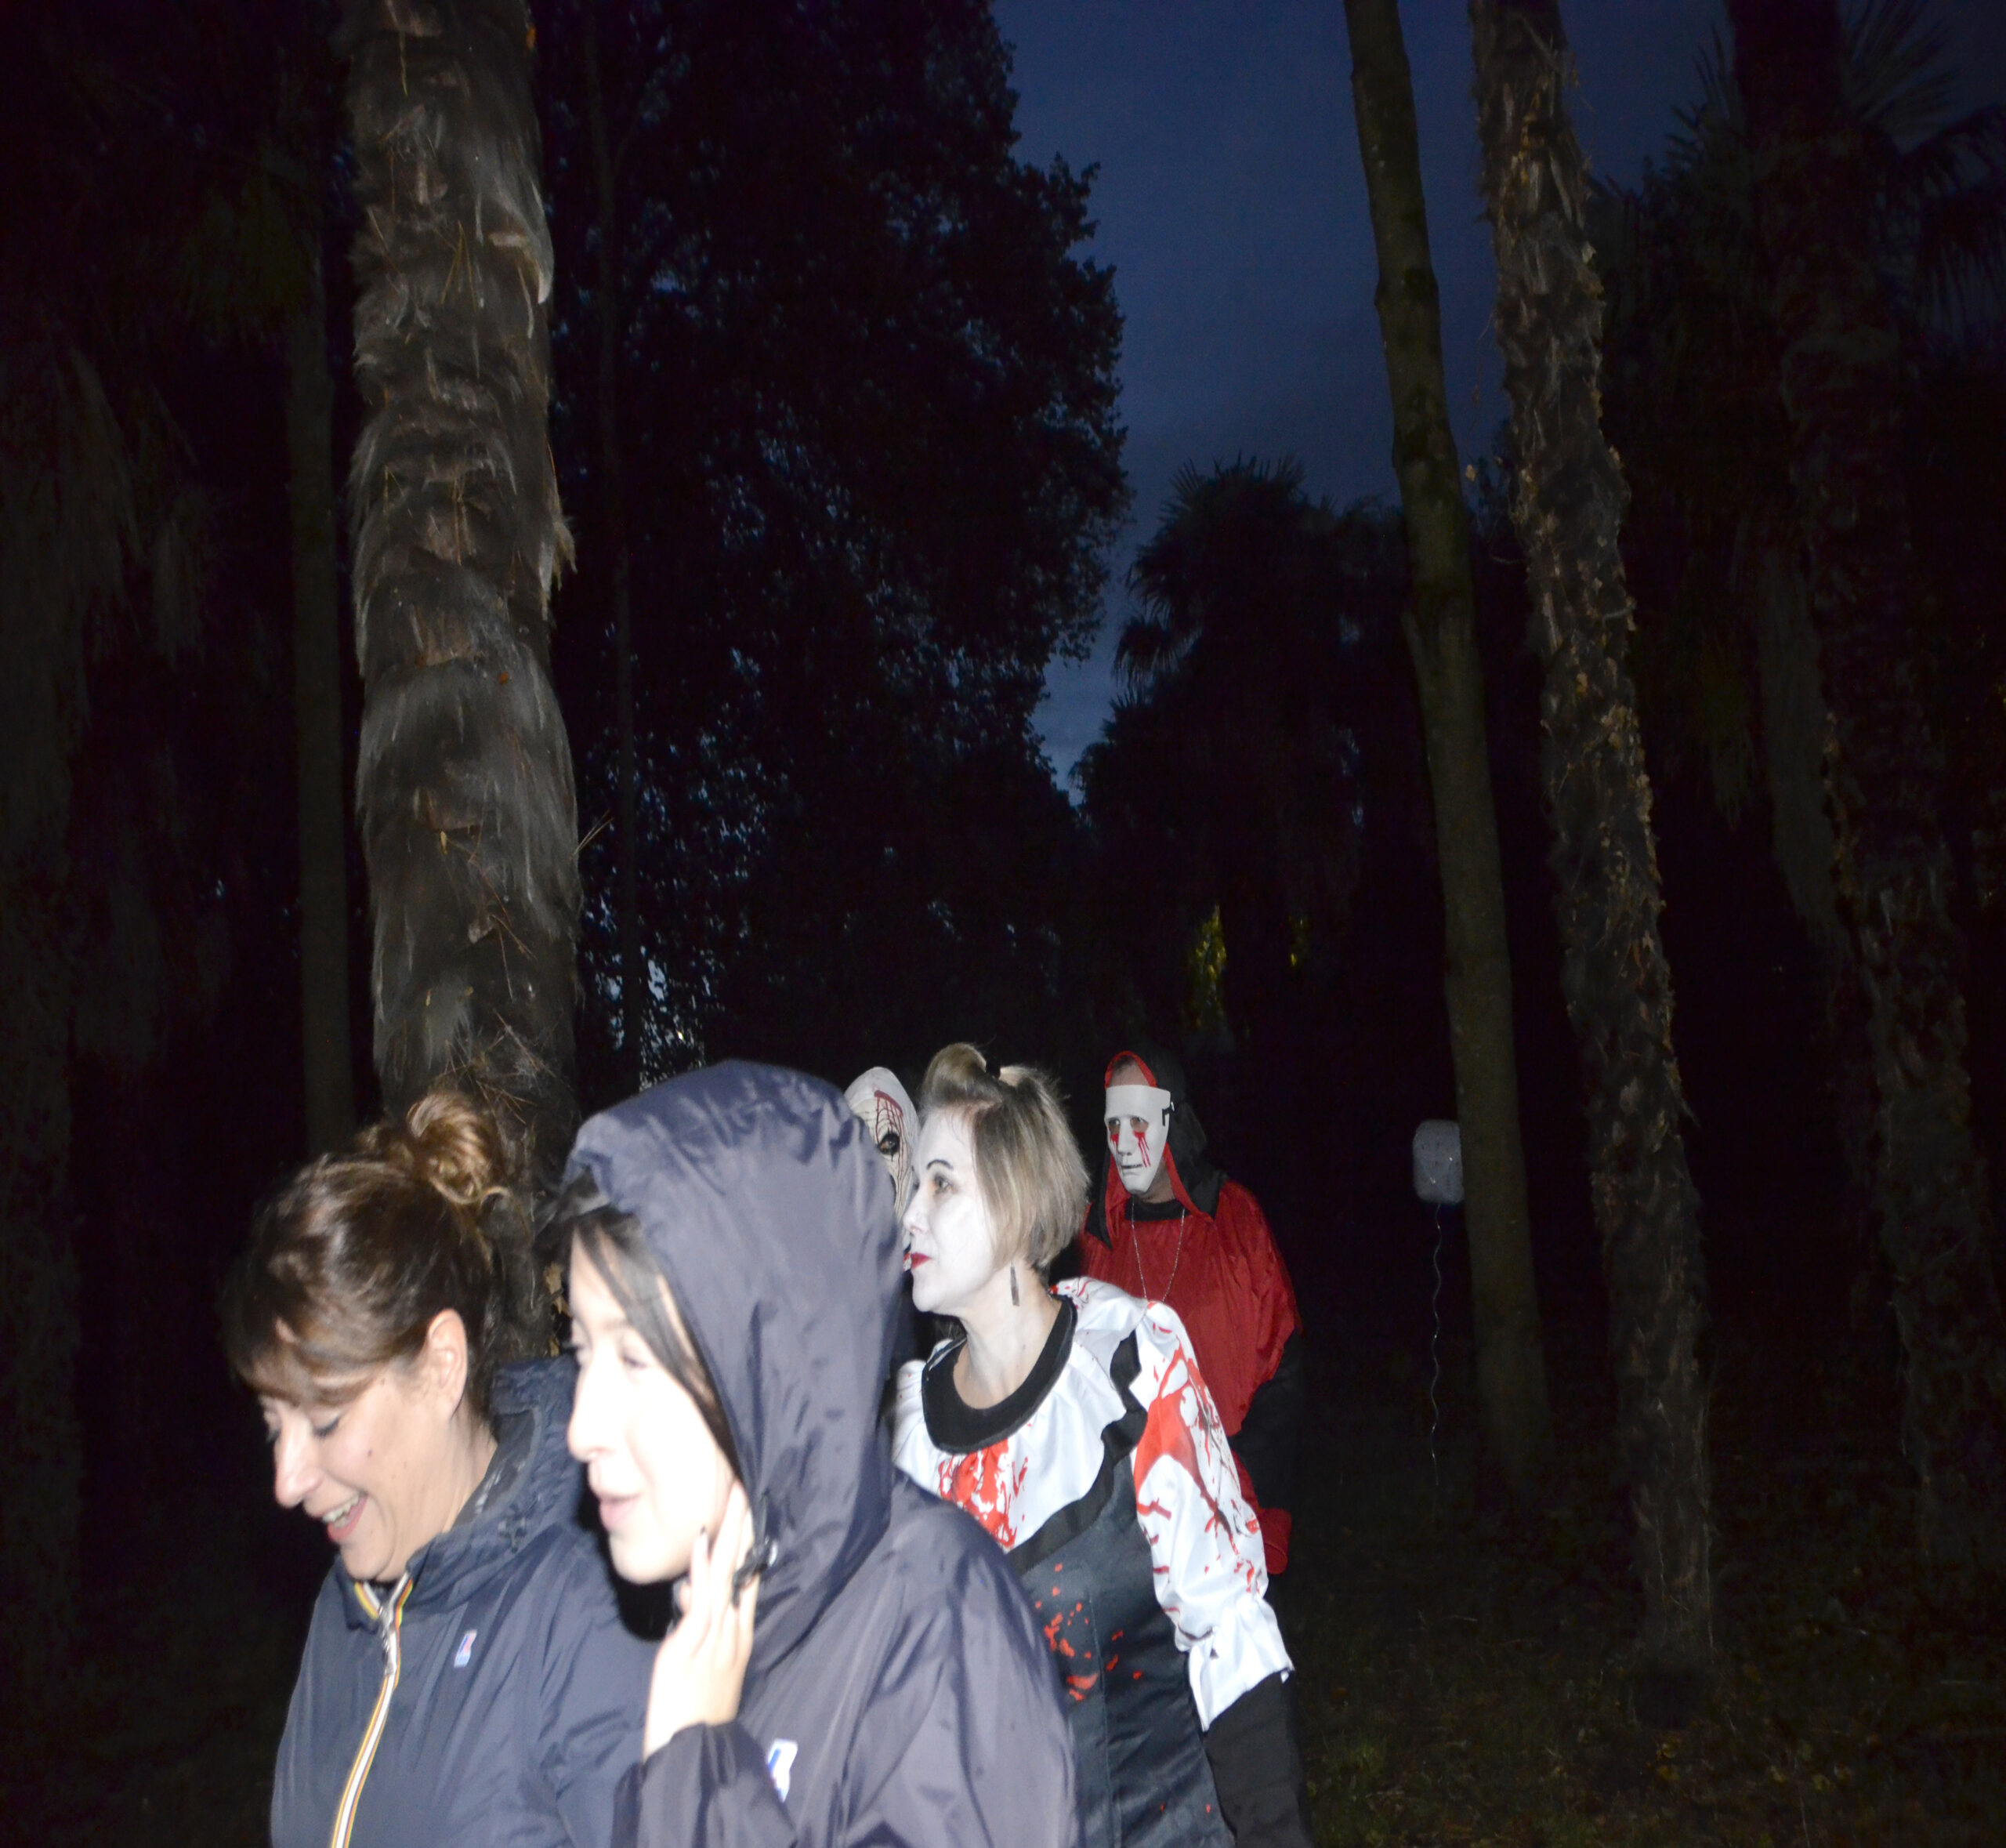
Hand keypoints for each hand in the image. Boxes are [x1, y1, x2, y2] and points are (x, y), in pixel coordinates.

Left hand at [643, 1482, 761, 1754]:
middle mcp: (731, 1634)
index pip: (747, 1583)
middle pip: (741, 1572)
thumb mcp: (707, 1671)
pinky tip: (704, 1541)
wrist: (689, 1753)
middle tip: (746, 1489)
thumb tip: (691, 1597)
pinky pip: (701, 1601)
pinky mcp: (690, 1646)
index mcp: (737, 1640)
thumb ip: (703, 1635)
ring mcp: (713, 1639)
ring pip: (725, 1578)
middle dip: (744, 1530)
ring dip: (729, 1535)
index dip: (750, 1548)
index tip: (751, 1515)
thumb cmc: (694, 1718)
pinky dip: (704, 1568)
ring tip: (732, 1499)